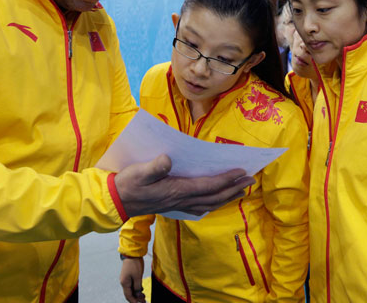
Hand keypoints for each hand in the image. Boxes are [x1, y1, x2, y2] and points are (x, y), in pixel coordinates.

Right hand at [114, 154, 255, 217]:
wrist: (115, 202)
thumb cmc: (127, 184)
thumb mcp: (138, 172)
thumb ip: (153, 166)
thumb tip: (167, 159)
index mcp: (177, 190)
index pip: (208, 186)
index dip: (226, 180)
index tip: (241, 172)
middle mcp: (181, 200)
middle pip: (214, 196)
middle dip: (234, 188)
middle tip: (250, 180)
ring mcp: (178, 205)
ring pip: (210, 204)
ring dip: (227, 197)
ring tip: (241, 190)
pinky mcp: (174, 206)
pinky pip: (201, 207)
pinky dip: (214, 204)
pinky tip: (218, 201)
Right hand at [119, 256, 144, 302]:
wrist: (132, 253)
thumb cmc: (134, 265)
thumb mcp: (137, 277)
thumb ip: (137, 287)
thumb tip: (137, 296)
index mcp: (124, 283)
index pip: (128, 296)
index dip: (134, 301)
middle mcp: (124, 282)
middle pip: (129, 293)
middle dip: (136, 298)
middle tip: (144, 301)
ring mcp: (126, 278)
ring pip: (131, 289)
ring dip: (137, 293)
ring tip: (144, 296)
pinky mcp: (129, 275)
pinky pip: (132, 284)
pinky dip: (137, 288)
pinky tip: (141, 290)